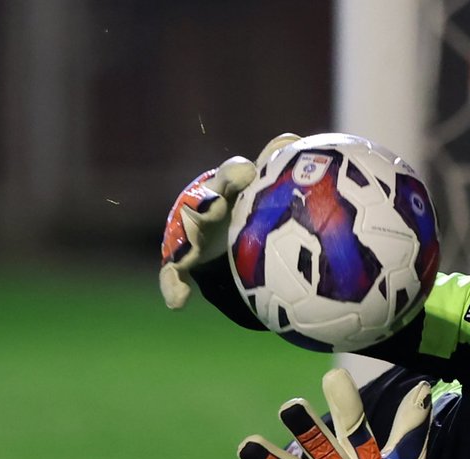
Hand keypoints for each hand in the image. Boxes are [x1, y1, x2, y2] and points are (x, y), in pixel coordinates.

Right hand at [159, 133, 300, 309]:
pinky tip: (178, 303)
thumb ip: (282, 173)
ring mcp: (189, 234)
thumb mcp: (271, 195)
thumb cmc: (258, 212)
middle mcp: (203, 207)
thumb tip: (297, 144)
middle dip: (204, 202)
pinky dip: (173, 286)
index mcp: (227, 188)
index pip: (231, 176)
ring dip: (184, 242)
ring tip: (187, 251)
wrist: (231, 241)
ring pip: (181, 235)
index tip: (247, 175)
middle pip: (200, 201)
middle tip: (215, 206)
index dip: (236, 174)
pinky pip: (172, 275)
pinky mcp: (179, 259)